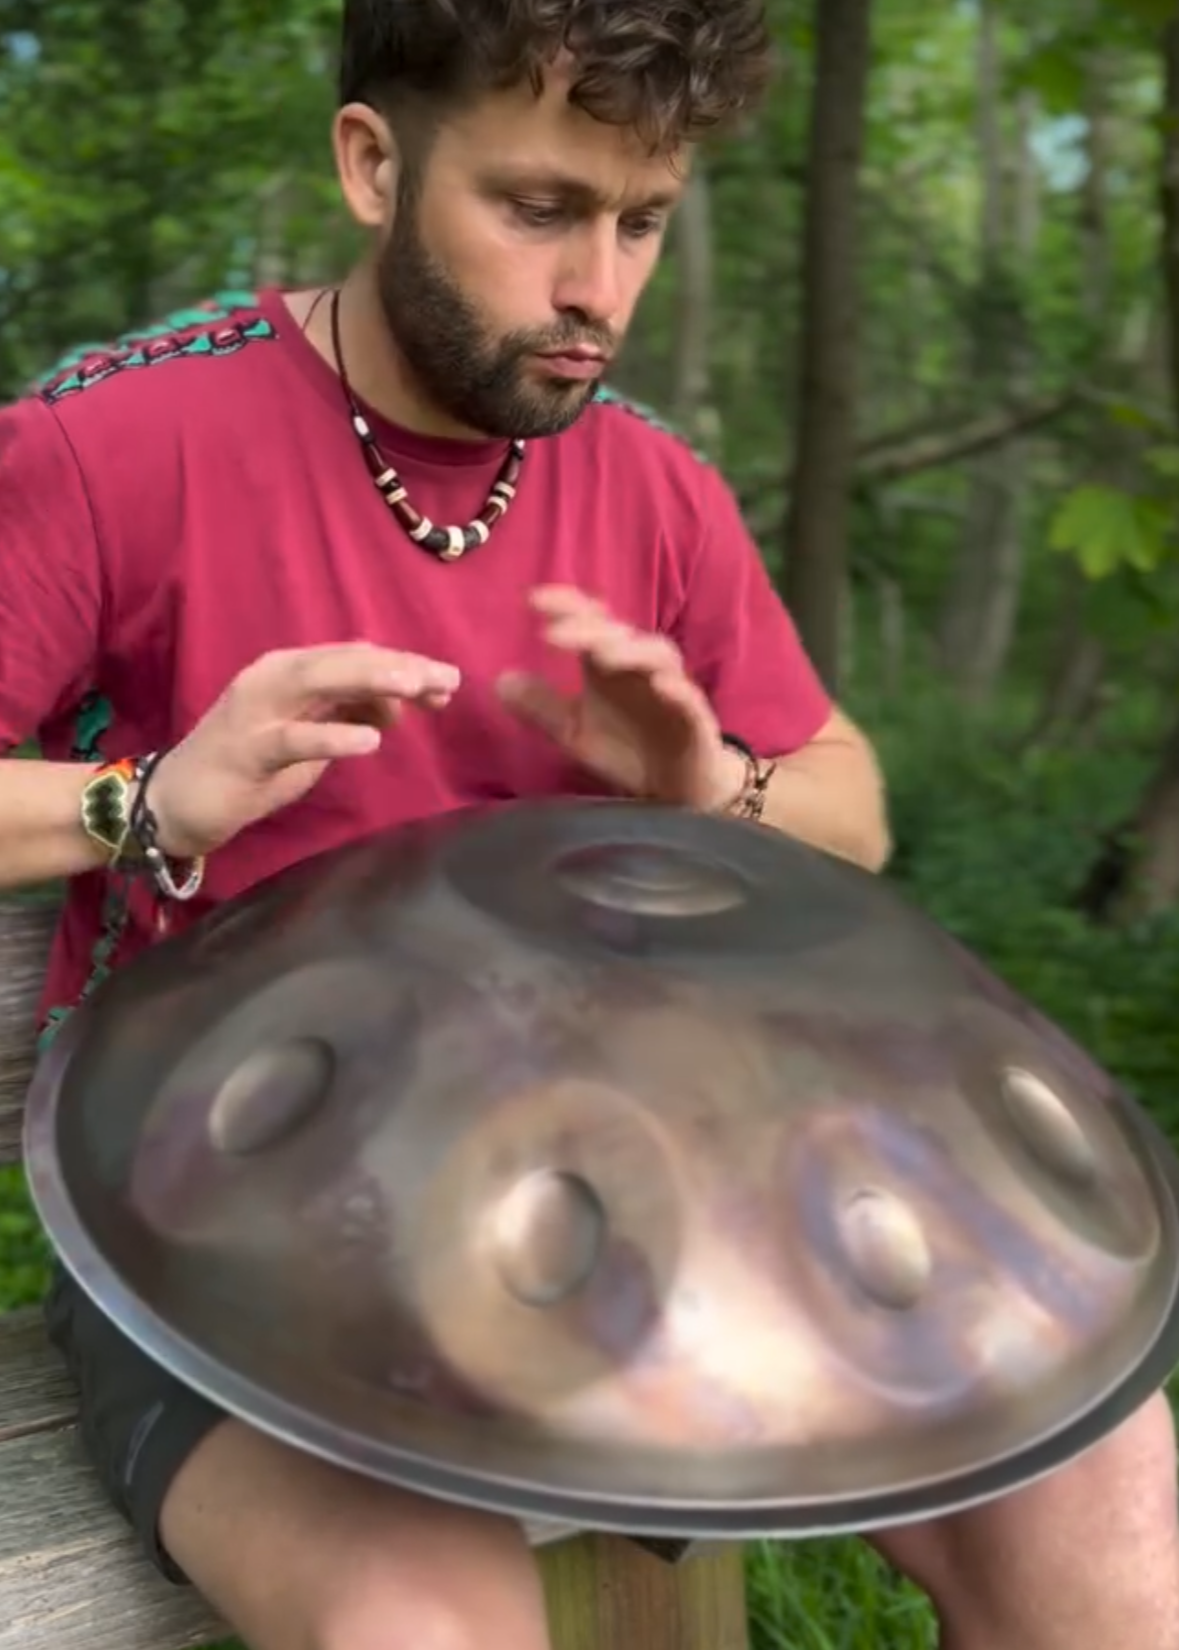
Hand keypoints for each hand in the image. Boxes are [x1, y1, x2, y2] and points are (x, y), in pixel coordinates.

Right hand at [149, 641, 459, 858]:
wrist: (177, 802)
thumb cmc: (248, 769)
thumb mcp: (310, 739)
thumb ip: (348, 713)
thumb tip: (398, 704)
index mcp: (291, 671)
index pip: (356, 657)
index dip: (403, 665)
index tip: (447, 682)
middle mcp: (274, 677)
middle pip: (345, 660)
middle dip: (399, 667)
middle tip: (446, 679)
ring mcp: (256, 710)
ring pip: (320, 682)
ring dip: (371, 682)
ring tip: (416, 689)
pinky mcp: (246, 749)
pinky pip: (295, 737)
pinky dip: (333, 735)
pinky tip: (369, 740)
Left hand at [496, 587, 742, 808]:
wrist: (675, 792)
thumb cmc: (626, 751)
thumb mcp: (574, 732)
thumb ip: (542, 707)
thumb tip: (498, 682)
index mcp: (610, 664)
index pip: (590, 623)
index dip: (567, 606)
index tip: (532, 599)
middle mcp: (641, 668)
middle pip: (619, 635)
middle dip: (589, 630)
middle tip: (554, 634)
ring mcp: (672, 689)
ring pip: (657, 657)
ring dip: (630, 652)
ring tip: (601, 655)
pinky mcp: (696, 719)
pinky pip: (689, 699)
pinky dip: (676, 689)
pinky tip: (660, 685)